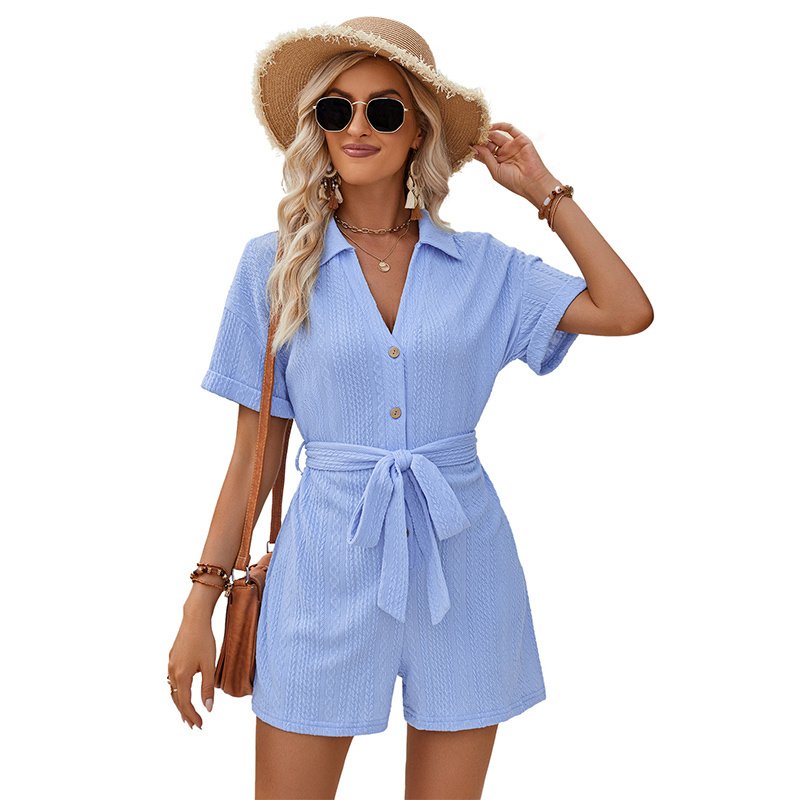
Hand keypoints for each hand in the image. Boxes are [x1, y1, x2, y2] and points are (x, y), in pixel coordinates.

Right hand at [167, 615, 216, 729]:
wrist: (194, 619)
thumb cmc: (204, 640)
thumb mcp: (209, 665)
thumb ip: (208, 687)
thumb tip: (208, 708)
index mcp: (182, 676)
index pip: (186, 703)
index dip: (193, 715)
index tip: (201, 725)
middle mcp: (172, 672)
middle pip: (177, 699)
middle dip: (185, 713)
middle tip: (194, 725)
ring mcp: (170, 665)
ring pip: (173, 690)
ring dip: (180, 704)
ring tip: (188, 714)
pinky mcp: (171, 658)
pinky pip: (172, 680)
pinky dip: (178, 691)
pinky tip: (183, 692)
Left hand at [470, 122, 554, 203]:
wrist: (532, 182)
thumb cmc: (513, 181)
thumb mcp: (495, 170)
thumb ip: (486, 157)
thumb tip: (475, 147)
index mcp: (498, 163)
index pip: (484, 153)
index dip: (476, 149)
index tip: (466, 144)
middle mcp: (505, 153)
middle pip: (489, 143)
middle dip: (481, 139)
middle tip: (471, 135)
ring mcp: (512, 146)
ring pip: (498, 135)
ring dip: (488, 132)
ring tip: (478, 130)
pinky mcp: (521, 139)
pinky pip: (510, 129)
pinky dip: (500, 125)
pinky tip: (491, 126)